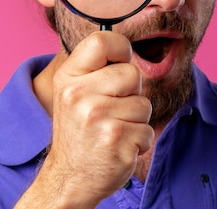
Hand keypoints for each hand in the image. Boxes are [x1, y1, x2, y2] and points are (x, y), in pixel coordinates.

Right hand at [36, 31, 153, 207]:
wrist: (69, 177)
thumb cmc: (78, 130)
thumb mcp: (72, 92)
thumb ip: (94, 68)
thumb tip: (127, 45)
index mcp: (69, 78)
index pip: (101, 40)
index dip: (120, 48)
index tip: (120, 61)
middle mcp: (80, 95)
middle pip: (132, 73)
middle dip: (131, 92)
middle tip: (111, 110)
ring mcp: (98, 119)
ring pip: (144, 104)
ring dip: (136, 120)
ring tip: (112, 130)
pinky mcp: (117, 142)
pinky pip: (147, 130)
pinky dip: (139, 140)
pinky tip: (118, 147)